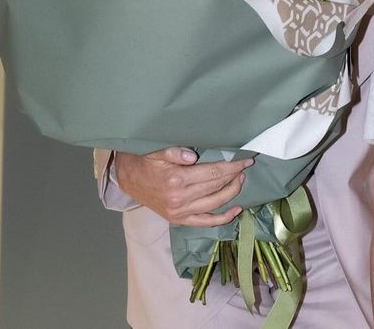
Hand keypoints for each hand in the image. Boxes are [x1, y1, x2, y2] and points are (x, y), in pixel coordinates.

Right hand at [115, 147, 253, 226]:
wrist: (127, 179)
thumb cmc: (145, 162)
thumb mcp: (157, 151)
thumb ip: (175, 152)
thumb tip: (192, 156)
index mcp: (176, 180)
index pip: (213, 172)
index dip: (232, 166)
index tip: (246, 160)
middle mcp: (180, 199)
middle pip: (217, 187)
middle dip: (234, 176)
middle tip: (245, 167)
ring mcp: (180, 212)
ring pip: (215, 204)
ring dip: (232, 192)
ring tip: (241, 181)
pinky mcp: (179, 220)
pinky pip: (205, 222)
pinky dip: (222, 218)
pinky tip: (236, 210)